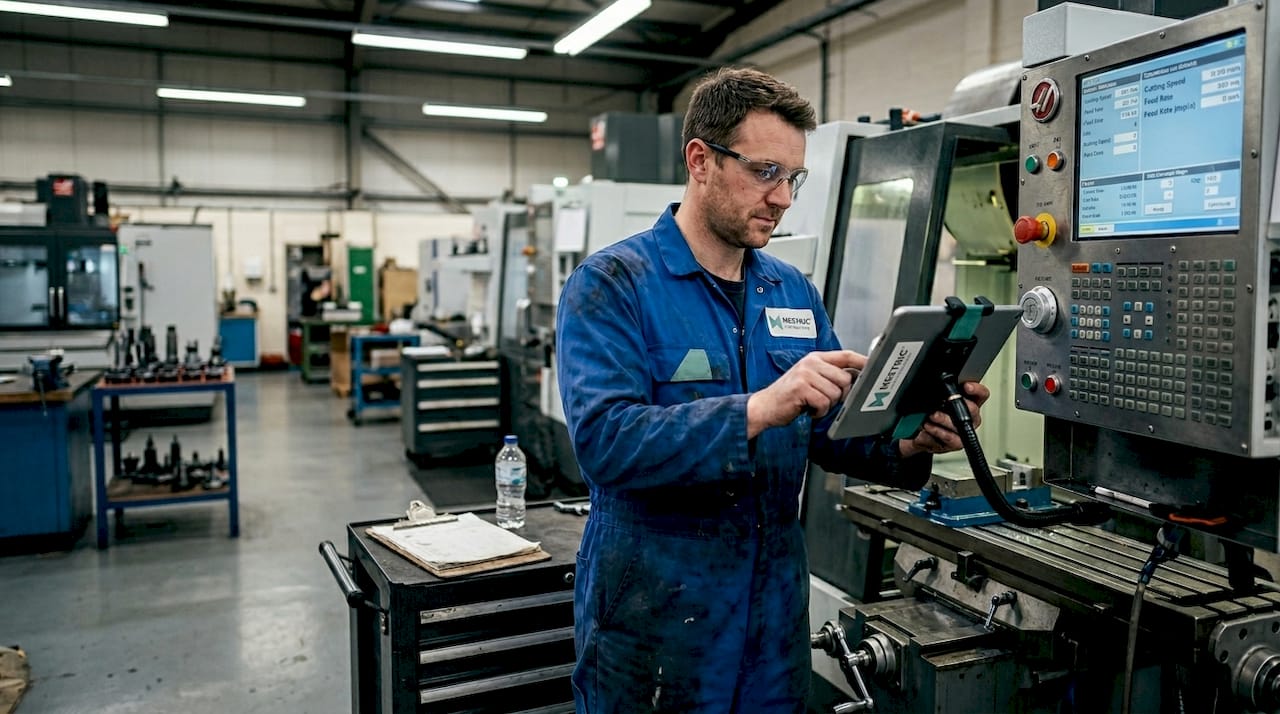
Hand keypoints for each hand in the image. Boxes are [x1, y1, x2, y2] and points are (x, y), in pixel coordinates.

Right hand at [747, 350, 865, 437]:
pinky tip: (808, 409)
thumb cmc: (789, 396)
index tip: (875, 366)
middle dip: (840, 394)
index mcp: (815, 358)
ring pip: (836, 393)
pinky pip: (824, 403)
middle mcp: (811, 363)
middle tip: (824, 400)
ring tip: (813, 404)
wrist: (764, 407)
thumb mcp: (809, 379)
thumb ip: (829, 375)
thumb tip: (856, 379)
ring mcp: (805, 374)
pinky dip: (819, 411)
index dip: (863, 361)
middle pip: (845, 378)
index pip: (846, 355)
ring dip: (827, 405)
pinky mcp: (801, 387)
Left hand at [898, 381, 990, 457]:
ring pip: (959, 427)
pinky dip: (935, 433)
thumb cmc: (931, 415)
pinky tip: (926, 429)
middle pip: (973, 410)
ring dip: (942, 422)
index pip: (981, 394)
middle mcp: (971, 418)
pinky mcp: (955, 444)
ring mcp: (964, 432)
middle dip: (955, 406)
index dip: (977, 389)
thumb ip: (940, 393)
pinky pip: (949, 439)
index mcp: (970, 403)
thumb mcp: (935, 401)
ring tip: (928, 419)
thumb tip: (936, 388)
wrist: (921, 435)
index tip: (966, 386)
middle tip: (940, 406)